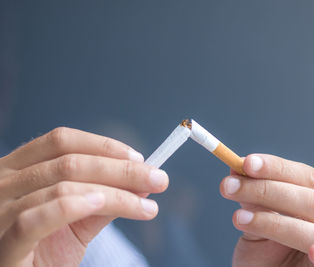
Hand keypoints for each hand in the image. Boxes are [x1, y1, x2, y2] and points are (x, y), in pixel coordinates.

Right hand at [0, 127, 168, 266]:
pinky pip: (35, 219)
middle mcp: (4, 183)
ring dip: (114, 193)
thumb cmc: (44, 251)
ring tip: (145, 204)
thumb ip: (104, 200)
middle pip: (70, 162)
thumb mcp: (77, 221)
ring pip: (63, 187)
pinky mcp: (3, 245)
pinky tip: (102, 203)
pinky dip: (72, 207)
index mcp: (19, 169)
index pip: (62, 141)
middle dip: (122, 170)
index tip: (139, 158)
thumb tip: (142, 183)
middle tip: (158, 179)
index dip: (104, 146)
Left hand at [220, 154, 313, 266]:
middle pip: (311, 198)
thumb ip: (252, 199)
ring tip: (239, 218)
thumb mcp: (254, 223)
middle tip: (230, 186)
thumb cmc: (267, 255)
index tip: (245, 163)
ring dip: (273, 221)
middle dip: (267, 189)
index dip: (276, 167)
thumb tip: (236, 168)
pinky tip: (313, 252)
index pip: (306, 176)